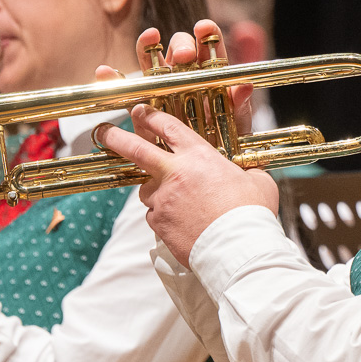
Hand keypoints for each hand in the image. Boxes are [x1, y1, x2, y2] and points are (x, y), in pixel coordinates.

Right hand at [94, 19, 254, 135]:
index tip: (205, 28)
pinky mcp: (142, 111)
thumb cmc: (226, 148)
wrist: (203, 178)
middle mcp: (185, 80)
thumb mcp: (235, 128)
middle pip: (180, 52)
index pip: (210, 50)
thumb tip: (245, 87)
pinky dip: (115, 79)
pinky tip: (107, 70)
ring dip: (148, 49)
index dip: (208, 34)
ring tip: (148, 38)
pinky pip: (128, 91)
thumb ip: (239, 107)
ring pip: (153, 65)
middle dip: (182, 47)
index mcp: (212, 79)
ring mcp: (162, 93)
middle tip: (184, 55)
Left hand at [98, 103, 277, 267]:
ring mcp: (162, 198)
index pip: (168, 127)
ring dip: (155, 191)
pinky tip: (183, 223)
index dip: (152, 116)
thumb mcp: (257, 180)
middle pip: (135, 149)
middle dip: (116, 137)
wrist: (237, 249)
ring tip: (178, 203)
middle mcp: (175, 173)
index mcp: (199, 156)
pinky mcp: (158, 222)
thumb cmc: (251, 214)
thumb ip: (244, 170)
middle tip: (104, 132)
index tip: (140, 112)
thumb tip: (248, 171)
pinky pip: (154, 215)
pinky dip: (163, 216)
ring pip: (146, 189)